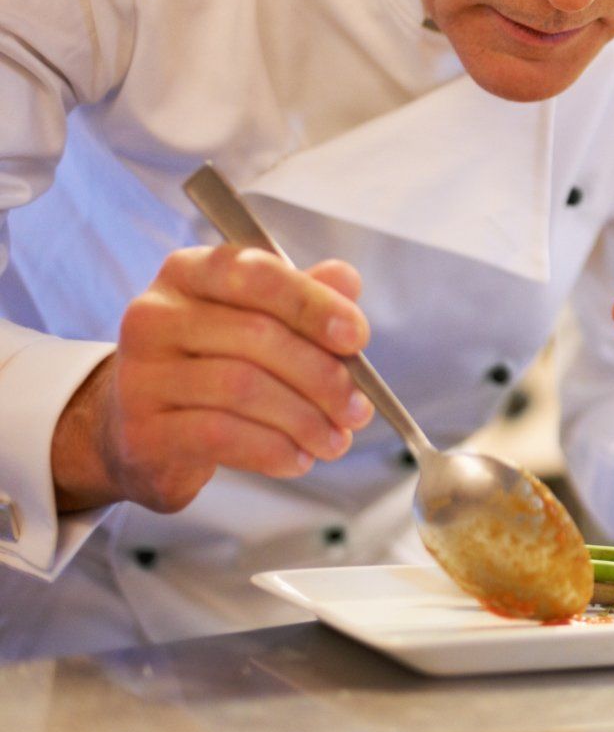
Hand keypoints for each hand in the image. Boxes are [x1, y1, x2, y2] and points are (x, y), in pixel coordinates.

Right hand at [51, 246, 375, 514]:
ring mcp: (140, 374)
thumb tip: (346, 279)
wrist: (138, 428)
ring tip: (335, 439)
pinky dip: (273, 449)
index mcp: (188, 273)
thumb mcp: (256, 320)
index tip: (356, 337)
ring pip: (243, 388)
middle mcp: (154, 316)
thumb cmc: (211, 364)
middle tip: (358, 409)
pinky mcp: (142, 430)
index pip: (255, 274)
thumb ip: (302, 298)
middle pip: (258, 335)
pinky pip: (221, 435)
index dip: (313, 304)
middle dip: (322, 376)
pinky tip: (297, 458)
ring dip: (305, 419)